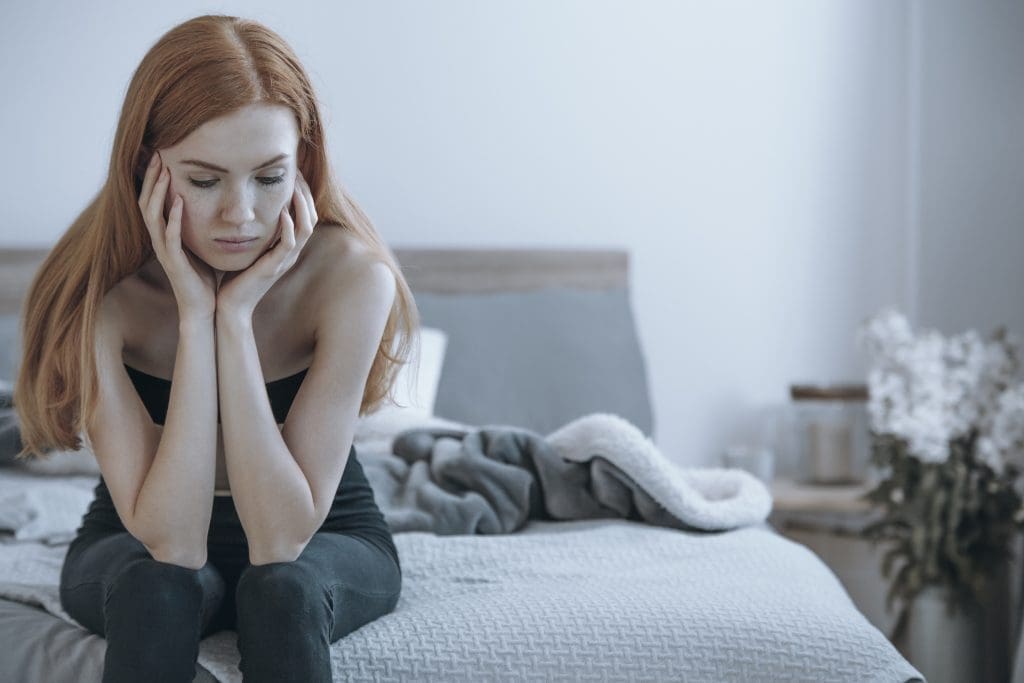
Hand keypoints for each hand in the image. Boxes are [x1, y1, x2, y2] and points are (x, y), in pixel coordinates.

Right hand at [138, 152, 216, 319]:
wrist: (204, 308)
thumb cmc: (203, 278)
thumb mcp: (199, 245)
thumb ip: (197, 226)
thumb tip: (209, 205)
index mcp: (164, 236)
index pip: (153, 201)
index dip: (154, 179)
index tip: (162, 157)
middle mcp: (159, 241)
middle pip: (146, 203)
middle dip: (152, 178)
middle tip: (158, 155)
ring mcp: (164, 251)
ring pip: (152, 216)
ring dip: (158, 193)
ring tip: (166, 172)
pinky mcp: (174, 263)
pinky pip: (170, 237)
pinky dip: (174, 218)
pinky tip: (180, 202)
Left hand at [216, 171, 316, 319]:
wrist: (230, 306)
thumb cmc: (235, 278)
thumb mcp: (248, 248)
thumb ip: (254, 230)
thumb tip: (247, 207)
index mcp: (286, 247)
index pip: (304, 214)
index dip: (302, 193)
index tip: (292, 173)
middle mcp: (290, 252)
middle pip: (311, 217)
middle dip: (305, 193)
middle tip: (297, 172)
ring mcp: (285, 260)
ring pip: (306, 228)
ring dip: (301, 205)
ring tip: (294, 186)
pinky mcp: (274, 267)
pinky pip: (289, 244)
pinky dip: (289, 227)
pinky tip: (282, 212)